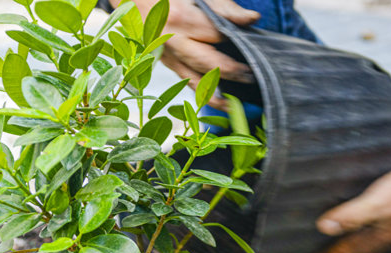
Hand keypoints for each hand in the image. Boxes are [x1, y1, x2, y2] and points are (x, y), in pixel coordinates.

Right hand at [110, 0, 259, 105]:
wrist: (134, 2)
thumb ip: (223, 7)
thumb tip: (250, 20)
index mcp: (180, 20)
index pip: (216, 34)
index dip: (239, 37)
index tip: (257, 42)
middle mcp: (172, 43)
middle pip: (206, 63)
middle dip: (231, 72)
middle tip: (253, 76)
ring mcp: (167, 57)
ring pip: (194, 81)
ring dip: (217, 95)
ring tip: (237, 104)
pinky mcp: (167, 65)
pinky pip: (187, 81)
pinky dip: (204, 92)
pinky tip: (220, 98)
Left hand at [315, 165, 390, 252]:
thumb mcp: (375, 203)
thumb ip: (351, 215)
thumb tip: (325, 228)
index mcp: (379, 236)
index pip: (348, 250)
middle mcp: (388, 235)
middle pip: (358, 247)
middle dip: (341, 249)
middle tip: (324, 249)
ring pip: (369, 238)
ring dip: (353, 239)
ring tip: (340, 236)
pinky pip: (379, 227)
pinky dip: (366, 227)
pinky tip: (367, 219)